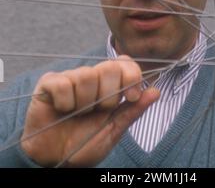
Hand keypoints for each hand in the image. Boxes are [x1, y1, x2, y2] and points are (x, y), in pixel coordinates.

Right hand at [21, 55, 159, 166]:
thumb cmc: (83, 144)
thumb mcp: (113, 130)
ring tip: (78, 113)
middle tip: (99, 111)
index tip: (131, 96)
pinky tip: (62, 109)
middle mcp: (90, 76)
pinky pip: (63, 83)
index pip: (125, 62)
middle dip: (109, 94)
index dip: (132, 75)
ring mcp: (69, 77)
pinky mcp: (48, 83)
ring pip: (86, 76)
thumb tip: (157, 91)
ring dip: (85, 102)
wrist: (55, 160)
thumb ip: (133, 110)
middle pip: (109, 66)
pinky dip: (65, 102)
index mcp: (108, 84)